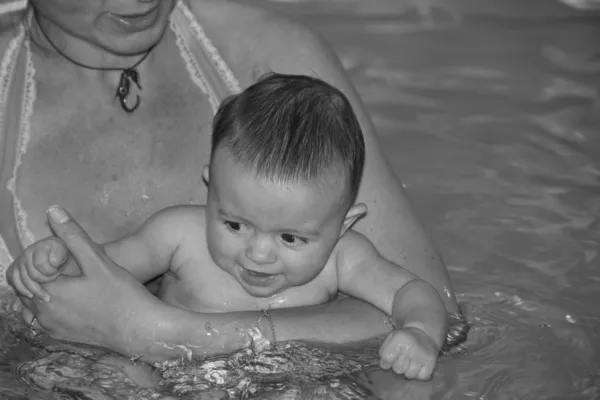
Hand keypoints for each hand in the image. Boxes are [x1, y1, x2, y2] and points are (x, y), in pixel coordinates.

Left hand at [17, 205, 162, 353]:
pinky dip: (49, 304)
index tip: (65, 253)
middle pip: (26, 284)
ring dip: (43, 287)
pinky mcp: (61, 336)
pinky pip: (42, 317)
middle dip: (40, 270)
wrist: (141, 330)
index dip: (43, 255)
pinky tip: (71, 297)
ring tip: (70, 278)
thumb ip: (73, 236)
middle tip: (68, 262)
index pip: (26, 267)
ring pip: (32, 302)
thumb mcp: (99, 261)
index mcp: (48, 293)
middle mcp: (43, 314)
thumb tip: (53, 210)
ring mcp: (51, 327)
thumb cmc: (122, 294)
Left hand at [379, 327, 438, 379]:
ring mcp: (422, 355)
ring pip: (409, 375)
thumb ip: (383, 350)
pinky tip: (418, 365)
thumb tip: (384, 365)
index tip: (390, 358)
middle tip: (402, 359)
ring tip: (410, 362)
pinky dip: (419, 374)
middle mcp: (411, 347)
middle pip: (398, 369)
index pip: (386, 358)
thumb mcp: (391, 337)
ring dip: (408, 370)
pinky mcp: (431, 363)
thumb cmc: (404, 338)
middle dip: (397, 366)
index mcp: (399, 338)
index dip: (386, 361)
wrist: (425, 334)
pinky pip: (421, 377)